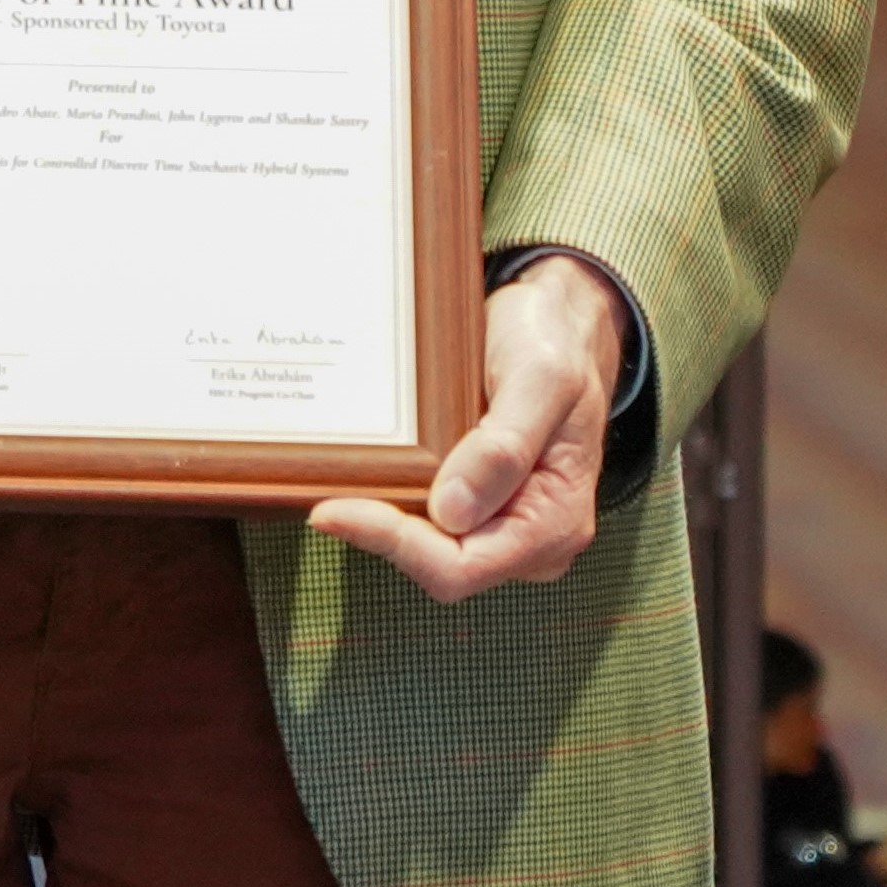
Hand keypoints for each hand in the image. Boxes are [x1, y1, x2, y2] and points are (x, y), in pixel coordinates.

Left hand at [312, 253, 624, 601]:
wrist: (558, 319)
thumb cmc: (554, 342)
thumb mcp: (541, 378)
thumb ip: (504, 447)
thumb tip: (452, 512)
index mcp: (556, 522)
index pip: (462, 567)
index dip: (396, 545)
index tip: (335, 510)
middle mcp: (532, 538)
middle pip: (438, 565)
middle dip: (384, 531)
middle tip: (329, 493)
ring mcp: (504, 524)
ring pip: (427, 546)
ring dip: (384, 517)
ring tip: (342, 480)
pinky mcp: (480, 505)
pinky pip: (428, 519)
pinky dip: (394, 500)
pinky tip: (367, 472)